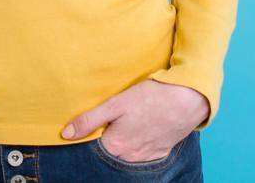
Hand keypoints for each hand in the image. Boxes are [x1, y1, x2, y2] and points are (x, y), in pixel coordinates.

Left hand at [60, 79, 206, 162]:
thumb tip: (66, 134)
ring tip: (131, 119)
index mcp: (116, 145)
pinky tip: (143, 125)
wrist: (188, 99)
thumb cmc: (150, 97)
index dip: (91, 133)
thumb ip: (90, 120)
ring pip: (127, 152)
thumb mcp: (115, 104)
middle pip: (111, 149)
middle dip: (109, 136)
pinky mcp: (160, 152)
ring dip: (125, 139)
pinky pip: (143, 151)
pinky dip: (140, 141)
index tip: (94, 121)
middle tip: (116, 117)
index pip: (94, 146)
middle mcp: (130, 156)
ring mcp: (147, 156)